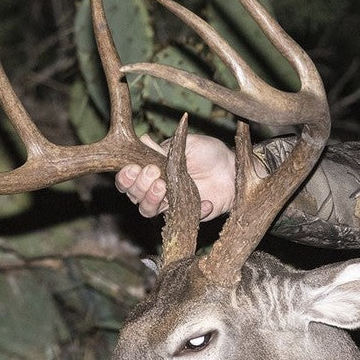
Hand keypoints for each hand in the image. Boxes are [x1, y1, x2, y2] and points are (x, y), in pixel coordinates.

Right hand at [115, 132, 237, 220]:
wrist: (233, 170)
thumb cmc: (208, 153)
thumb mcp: (187, 144)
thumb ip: (165, 148)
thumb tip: (143, 140)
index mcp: (152, 169)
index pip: (128, 178)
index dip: (126, 176)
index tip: (134, 168)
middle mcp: (156, 188)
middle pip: (134, 195)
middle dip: (139, 185)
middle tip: (154, 172)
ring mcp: (169, 204)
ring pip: (147, 210)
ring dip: (151, 199)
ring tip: (164, 187)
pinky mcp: (185, 215)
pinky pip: (179, 218)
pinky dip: (191, 209)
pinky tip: (204, 201)